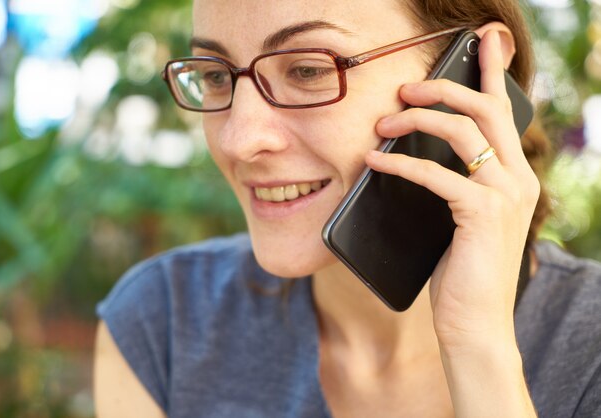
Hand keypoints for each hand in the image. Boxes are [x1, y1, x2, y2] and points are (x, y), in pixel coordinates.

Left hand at [366, 30, 539, 351]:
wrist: (475, 323)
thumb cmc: (463, 271)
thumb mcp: (462, 218)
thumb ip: (456, 184)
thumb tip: (412, 152)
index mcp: (515, 176)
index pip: (504, 112)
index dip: (493, 71)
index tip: (483, 39)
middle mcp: (518, 178)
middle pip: (483, 109)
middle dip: (442, 88)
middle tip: (405, 87)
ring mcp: (504, 194)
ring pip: (462, 131)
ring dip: (417, 119)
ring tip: (383, 123)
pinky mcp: (481, 213)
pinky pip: (435, 173)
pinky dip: (400, 163)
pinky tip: (375, 162)